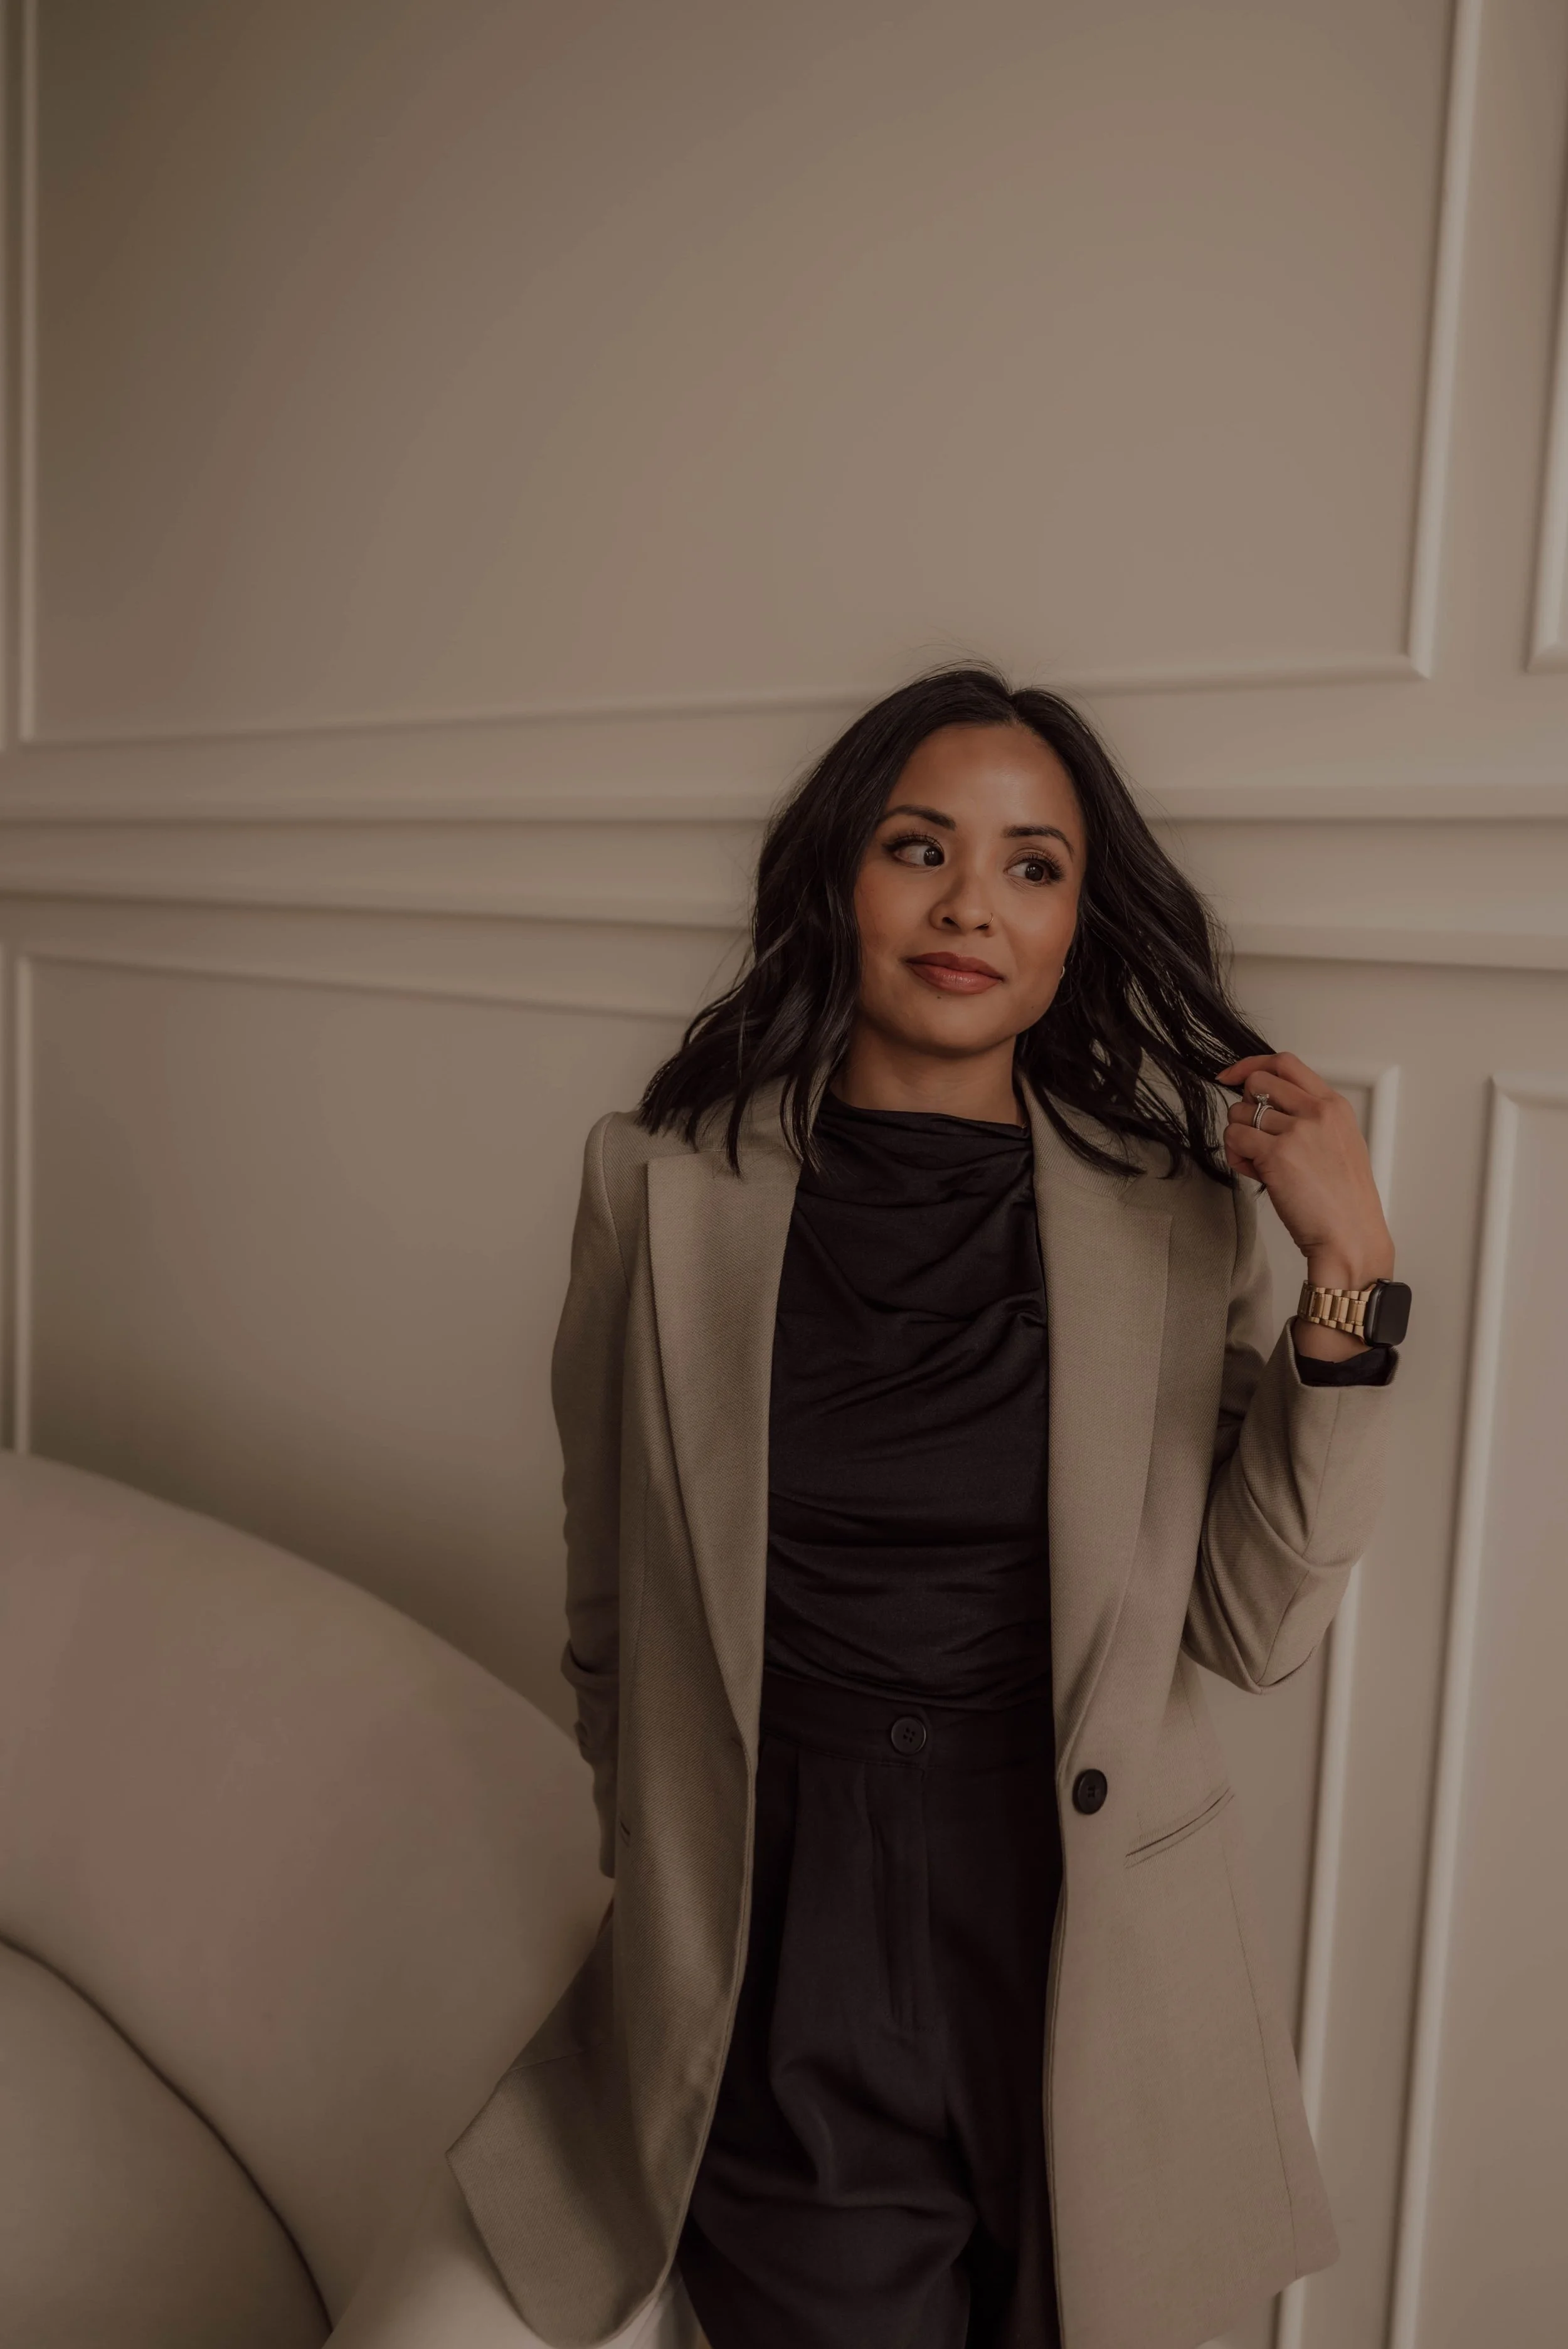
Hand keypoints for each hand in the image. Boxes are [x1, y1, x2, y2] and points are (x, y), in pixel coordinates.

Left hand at [1216, 1053, 1394, 1358]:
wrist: (1350, 1237)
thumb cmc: (1343, 1201)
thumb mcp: (1338, 1144)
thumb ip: (1308, 1119)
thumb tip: (1265, 1106)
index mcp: (1334, 1106)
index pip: (1286, 1063)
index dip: (1252, 1066)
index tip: (1233, 1077)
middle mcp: (1316, 1111)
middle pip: (1257, 1082)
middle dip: (1245, 1107)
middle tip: (1254, 1136)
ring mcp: (1296, 1131)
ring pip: (1239, 1113)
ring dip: (1239, 1137)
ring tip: (1259, 1163)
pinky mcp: (1275, 1154)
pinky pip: (1234, 1138)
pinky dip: (1236, 1156)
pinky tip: (1254, 1173)